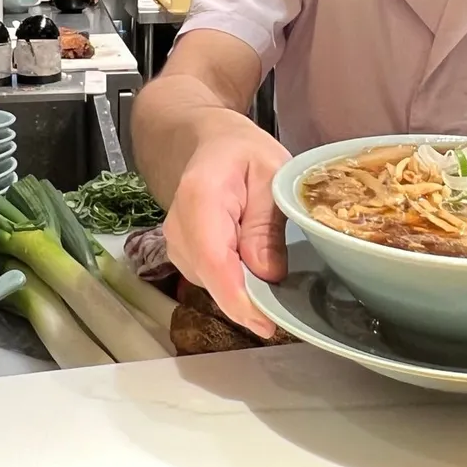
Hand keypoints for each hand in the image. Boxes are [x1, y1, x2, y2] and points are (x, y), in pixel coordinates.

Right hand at [162, 120, 290, 338]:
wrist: (213, 143)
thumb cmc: (245, 153)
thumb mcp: (272, 173)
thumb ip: (268, 222)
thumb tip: (268, 275)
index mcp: (201, 197)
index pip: (214, 261)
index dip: (239, 299)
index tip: (268, 324)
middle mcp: (178, 226)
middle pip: (212, 279)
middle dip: (249, 300)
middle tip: (290, 308)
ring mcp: (177, 243)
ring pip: (211, 284)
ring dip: (244, 292)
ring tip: (280, 283)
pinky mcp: (184, 255)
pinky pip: (212, 280)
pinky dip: (236, 284)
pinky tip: (258, 274)